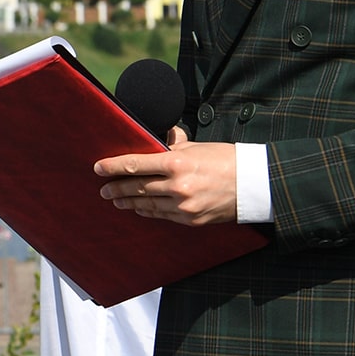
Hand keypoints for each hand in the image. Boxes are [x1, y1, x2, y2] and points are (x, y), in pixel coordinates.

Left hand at [96, 130, 238, 225]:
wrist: (256, 184)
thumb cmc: (226, 160)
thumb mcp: (197, 147)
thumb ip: (172, 144)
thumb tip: (157, 136)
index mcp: (178, 162)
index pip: (135, 164)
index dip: (113, 166)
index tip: (98, 168)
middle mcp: (178, 186)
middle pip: (137, 187)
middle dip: (117, 188)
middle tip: (103, 189)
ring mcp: (185, 205)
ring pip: (147, 204)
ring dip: (128, 202)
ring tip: (116, 200)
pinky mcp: (192, 220)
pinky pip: (163, 215)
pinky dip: (148, 211)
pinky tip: (138, 208)